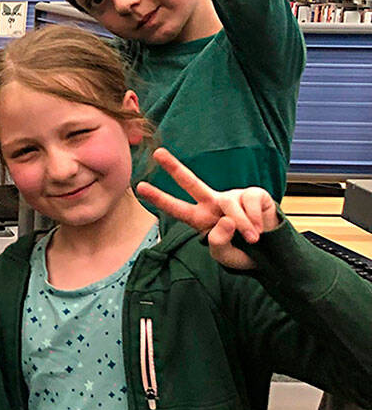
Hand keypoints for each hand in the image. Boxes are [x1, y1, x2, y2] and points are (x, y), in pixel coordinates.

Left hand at [137, 147, 276, 269]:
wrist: (272, 253)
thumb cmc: (242, 252)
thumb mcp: (224, 256)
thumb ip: (218, 243)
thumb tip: (225, 219)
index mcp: (200, 219)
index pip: (176, 208)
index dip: (159, 198)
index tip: (138, 187)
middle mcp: (213, 203)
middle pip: (191, 182)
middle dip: (175, 167)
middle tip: (158, 153)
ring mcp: (232, 197)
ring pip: (230, 207)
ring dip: (244, 227)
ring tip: (252, 239)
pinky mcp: (253, 194)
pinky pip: (250, 205)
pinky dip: (256, 221)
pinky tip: (260, 229)